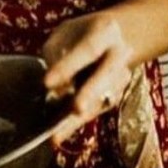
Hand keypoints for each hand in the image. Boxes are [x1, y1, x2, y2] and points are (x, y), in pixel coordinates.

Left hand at [41, 11, 137, 144]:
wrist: (119, 37)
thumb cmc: (82, 34)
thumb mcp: (66, 32)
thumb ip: (56, 52)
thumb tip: (52, 86)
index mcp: (106, 32)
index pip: (87, 50)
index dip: (68, 66)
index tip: (46, 82)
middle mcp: (119, 55)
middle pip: (106, 75)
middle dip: (90, 93)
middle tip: (75, 109)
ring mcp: (121, 77)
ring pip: (101, 99)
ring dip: (79, 117)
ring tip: (56, 134)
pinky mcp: (116, 95)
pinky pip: (95, 111)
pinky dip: (77, 123)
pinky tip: (58, 135)